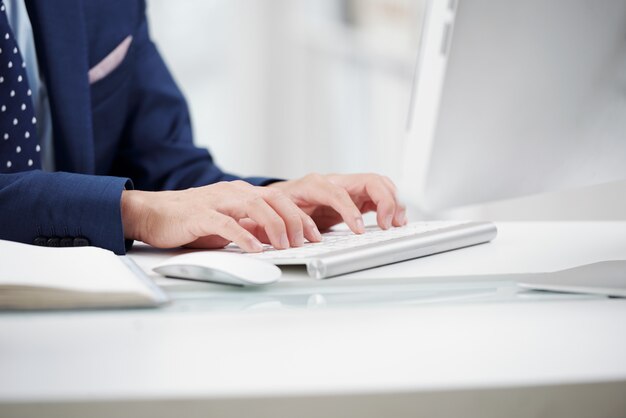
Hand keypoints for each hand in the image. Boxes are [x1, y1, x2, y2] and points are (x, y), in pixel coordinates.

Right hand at [121, 181, 321, 251]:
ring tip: (286, 245)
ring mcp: (217, 201)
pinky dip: (244, 236)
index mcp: (243, 193)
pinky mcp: (200, 215)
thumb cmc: (189, 220)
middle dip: (296, 220)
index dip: (301, 217)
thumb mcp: (227, 223)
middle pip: (275, 200)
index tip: (315, 235)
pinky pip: (226, 223)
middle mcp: (233, 193)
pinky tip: (255, 249)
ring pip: (255, 207)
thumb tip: (273, 239)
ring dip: (275, 227)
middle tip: (306, 242)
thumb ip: (249, 227)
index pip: (281, 200)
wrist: (152, 213)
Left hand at [268, 173, 406, 233]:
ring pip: (379, 184)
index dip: (351, 211)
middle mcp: (336, 182)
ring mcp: (349, 187)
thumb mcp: (283, 212)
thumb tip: (310, 234)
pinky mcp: (356, 196)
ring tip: (398, 223)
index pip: (338, 193)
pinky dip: (391, 206)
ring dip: (393, 202)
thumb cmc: (284, 203)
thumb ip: (296, 220)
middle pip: (370, 180)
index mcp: (315, 184)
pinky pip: (379, 195)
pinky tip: (396, 220)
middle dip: (385, 201)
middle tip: (388, 225)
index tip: (359, 231)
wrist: (283, 198)